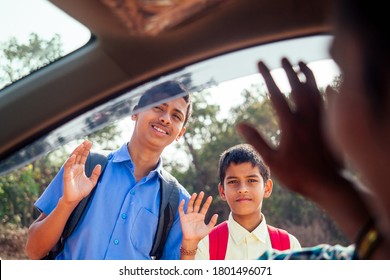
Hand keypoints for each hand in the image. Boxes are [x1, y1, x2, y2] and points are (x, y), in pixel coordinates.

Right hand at [62, 140, 100, 204]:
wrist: (75, 199)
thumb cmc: (81, 191)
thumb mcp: (92, 182)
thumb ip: (96, 174)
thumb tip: (99, 165)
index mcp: (80, 168)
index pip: (83, 156)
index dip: (86, 150)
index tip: (90, 143)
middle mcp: (75, 168)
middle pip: (78, 155)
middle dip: (82, 148)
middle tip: (87, 141)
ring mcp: (70, 171)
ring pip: (72, 158)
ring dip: (76, 151)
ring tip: (81, 145)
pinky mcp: (66, 175)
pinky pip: (67, 166)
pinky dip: (70, 161)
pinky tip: (74, 156)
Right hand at [179, 192, 217, 242]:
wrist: (192, 240)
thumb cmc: (200, 235)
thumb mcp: (208, 228)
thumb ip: (213, 221)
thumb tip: (216, 214)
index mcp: (201, 216)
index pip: (204, 207)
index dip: (207, 202)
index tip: (210, 197)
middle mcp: (195, 214)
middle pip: (197, 204)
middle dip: (199, 199)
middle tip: (202, 192)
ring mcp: (189, 215)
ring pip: (190, 205)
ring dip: (192, 200)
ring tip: (195, 194)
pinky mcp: (183, 218)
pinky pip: (181, 210)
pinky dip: (181, 205)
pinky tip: (183, 200)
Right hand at [237, 58, 343, 195]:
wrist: (328, 184)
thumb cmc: (298, 175)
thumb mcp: (272, 161)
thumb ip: (256, 140)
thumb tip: (240, 124)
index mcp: (290, 124)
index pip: (276, 93)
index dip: (268, 76)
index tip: (260, 62)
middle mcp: (307, 117)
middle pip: (298, 86)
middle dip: (288, 70)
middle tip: (282, 57)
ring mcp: (321, 120)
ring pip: (315, 91)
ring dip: (308, 75)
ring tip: (302, 63)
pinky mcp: (330, 127)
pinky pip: (330, 103)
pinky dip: (327, 91)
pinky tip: (327, 84)